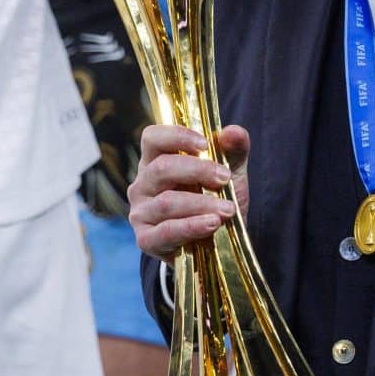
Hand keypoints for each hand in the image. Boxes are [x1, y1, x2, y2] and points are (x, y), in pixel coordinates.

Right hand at [127, 123, 248, 260]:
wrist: (217, 243)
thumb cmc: (215, 200)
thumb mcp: (230, 173)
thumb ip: (233, 151)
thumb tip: (232, 132)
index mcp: (156, 161)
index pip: (152, 138)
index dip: (176, 136)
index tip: (205, 144)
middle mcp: (142, 185)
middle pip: (162, 168)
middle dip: (198, 171)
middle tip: (224, 178)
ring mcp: (141, 213)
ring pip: (166, 202)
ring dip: (201, 204)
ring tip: (227, 209)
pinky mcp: (146, 240)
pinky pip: (167, 231)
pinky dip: (192, 227)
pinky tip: (212, 224)